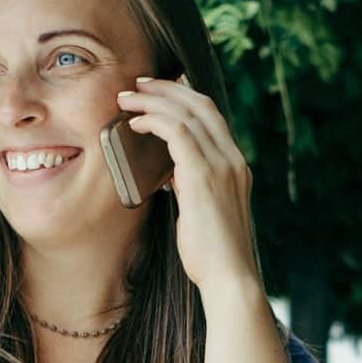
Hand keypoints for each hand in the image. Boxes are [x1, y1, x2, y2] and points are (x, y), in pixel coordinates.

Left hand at [115, 72, 259, 294]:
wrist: (230, 278)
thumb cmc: (212, 255)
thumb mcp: (203, 212)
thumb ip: (192, 188)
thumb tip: (171, 177)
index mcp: (235, 165)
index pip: (211, 115)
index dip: (184, 96)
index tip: (159, 90)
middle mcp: (232, 159)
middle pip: (200, 104)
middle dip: (167, 88)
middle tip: (138, 84)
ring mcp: (222, 165)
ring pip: (186, 113)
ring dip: (153, 101)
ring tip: (126, 99)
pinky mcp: (204, 176)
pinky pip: (176, 132)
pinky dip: (153, 121)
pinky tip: (134, 125)